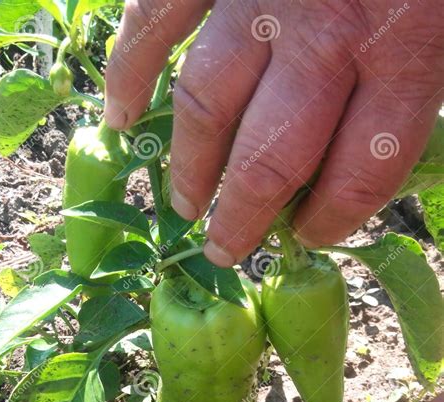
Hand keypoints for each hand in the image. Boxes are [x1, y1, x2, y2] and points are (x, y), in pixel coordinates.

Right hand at [105, 0, 443, 266]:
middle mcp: (328, 33)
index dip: (332, 219)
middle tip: (228, 248)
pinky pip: (154, 22)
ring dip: (188, 166)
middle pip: (272, 158)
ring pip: (207, 104)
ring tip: (180, 205)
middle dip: (243, 218)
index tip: (309, 237)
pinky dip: (128, 73)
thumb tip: (356, 157)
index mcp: (409, 49)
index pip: (362, 172)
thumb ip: (415, 86)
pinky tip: (117, 120)